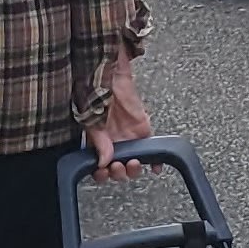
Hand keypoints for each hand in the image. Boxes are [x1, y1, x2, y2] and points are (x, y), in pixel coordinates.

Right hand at [86, 59, 153, 180]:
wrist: (111, 73)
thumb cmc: (95, 91)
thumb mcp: (92, 118)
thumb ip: (99, 142)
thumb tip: (104, 162)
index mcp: (96, 141)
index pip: (98, 166)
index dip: (101, 174)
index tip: (103, 173)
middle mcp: (113, 142)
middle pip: (117, 168)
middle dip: (118, 172)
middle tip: (119, 166)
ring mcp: (129, 138)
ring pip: (134, 162)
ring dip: (134, 169)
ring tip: (134, 163)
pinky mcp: (144, 131)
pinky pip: (152, 150)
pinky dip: (155, 161)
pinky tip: (156, 166)